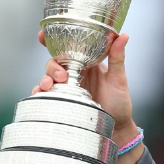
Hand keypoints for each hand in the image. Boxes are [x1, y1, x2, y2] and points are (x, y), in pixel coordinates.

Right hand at [33, 31, 143, 163]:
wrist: (116, 128)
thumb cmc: (120, 103)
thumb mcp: (119, 79)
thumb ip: (117, 57)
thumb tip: (123, 35)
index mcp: (87, 63)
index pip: (68, 47)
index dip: (52, 39)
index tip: (42, 35)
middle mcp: (75, 73)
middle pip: (55, 62)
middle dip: (52, 66)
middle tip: (61, 76)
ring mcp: (67, 87)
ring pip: (48, 77)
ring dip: (45, 78)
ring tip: (50, 86)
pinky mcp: (63, 101)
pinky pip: (46, 94)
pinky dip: (39, 92)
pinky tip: (40, 94)